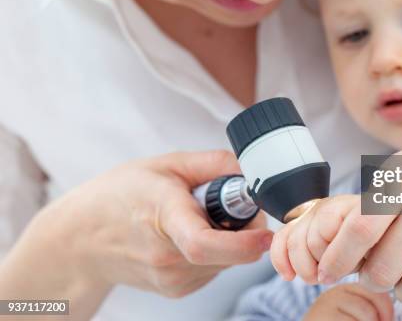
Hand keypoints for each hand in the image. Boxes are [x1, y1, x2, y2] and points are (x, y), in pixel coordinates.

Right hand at [2, 151, 272, 305]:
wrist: (83, 237)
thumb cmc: (121, 195)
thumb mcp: (166, 164)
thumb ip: (214, 163)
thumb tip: (252, 170)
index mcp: (163, 218)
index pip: (203, 243)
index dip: (242, 242)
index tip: (266, 231)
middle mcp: (167, 258)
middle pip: (229, 251)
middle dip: (245, 227)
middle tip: (228, 202)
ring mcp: (172, 280)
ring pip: (228, 261)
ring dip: (230, 238)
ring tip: (198, 216)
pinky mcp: (176, 290)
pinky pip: (216, 268)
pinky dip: (217, 250)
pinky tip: (189, 233)